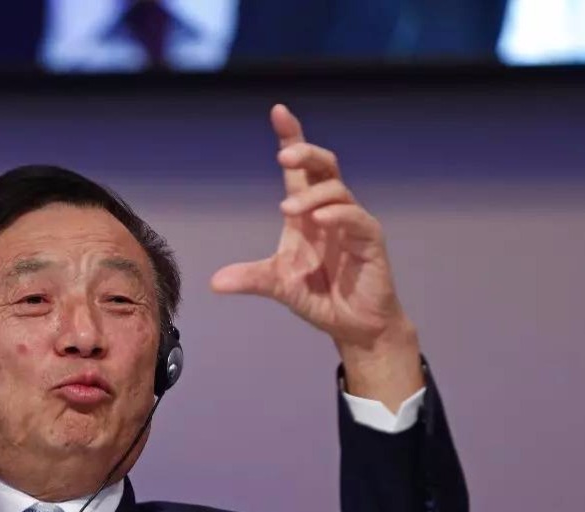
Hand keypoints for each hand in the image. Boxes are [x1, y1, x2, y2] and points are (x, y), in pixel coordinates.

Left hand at [211, 105, 421, 407]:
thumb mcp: (278, 285)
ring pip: (337, 190)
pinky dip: (337, 215)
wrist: (353, 325)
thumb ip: (250, 279)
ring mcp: (352, 224)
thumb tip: (214, 283)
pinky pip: (356, 219)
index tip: (278, 112)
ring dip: (312, 195)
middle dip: (305, 152)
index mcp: (306, 213)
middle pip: (324, 166)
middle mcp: (329, 211)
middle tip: (283, 153)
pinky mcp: (370, 240)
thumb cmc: (319, 295)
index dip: (292, 137)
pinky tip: (318, 219)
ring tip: (288, 209)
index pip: (300, 169)